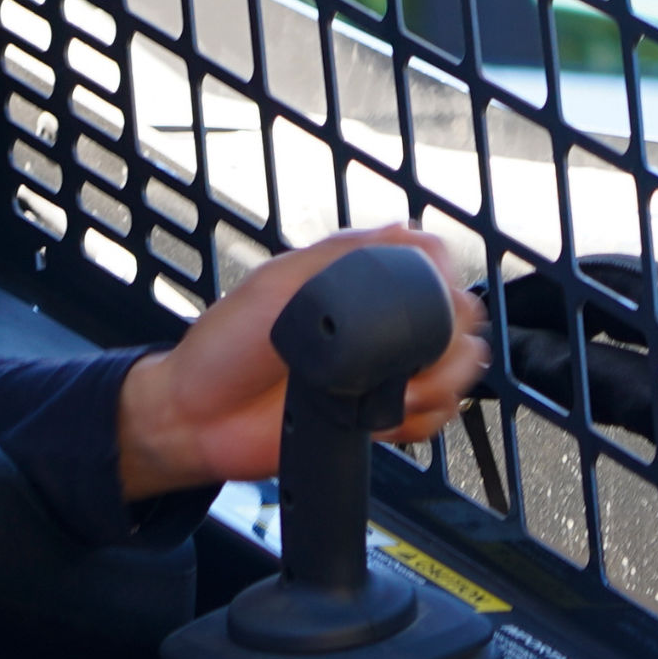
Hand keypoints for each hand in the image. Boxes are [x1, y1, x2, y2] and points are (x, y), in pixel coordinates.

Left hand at [115, 224, 484, 499]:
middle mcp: (380, 320)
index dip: (442, 285)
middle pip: (461, 321)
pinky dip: (421, 422)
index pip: (437, 263)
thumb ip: (344, 259)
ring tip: (390, 395)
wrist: (197, 419)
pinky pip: (434, 417)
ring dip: (436, 387)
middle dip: (447, 346)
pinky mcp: (382, 414)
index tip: (424, 309)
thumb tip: (410, 236)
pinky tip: (384, 420)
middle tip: (404, 364)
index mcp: (360, 276)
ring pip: (458, 371)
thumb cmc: (223, 347)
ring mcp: (385, 369)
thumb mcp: (278, 284)